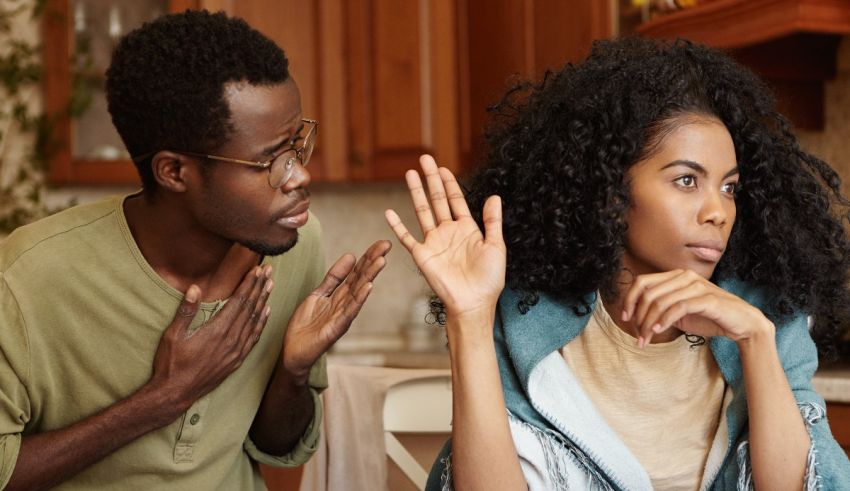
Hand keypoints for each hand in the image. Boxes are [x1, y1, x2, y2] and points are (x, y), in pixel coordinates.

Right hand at [149, 265, 272, 413]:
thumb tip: (194, 288)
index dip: (249, 283)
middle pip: (250, 308)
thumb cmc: (171, 363)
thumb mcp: (173, 335)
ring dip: (263, 301)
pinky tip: (266, 313)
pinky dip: (261, 323)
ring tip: (270, 286)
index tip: (257, 269)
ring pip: (254, 321)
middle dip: (259, 287)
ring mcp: (236, 351)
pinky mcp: (236, 361)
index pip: (238, 301)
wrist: (175, 394)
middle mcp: (231, 340)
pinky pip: (254, 338)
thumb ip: (186, 311)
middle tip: (268, 271)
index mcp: (217, 330)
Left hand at [282, 240, 391, 382]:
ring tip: (381, 261)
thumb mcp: (318, 294)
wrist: (293, 351)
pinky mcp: (336, 327)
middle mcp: (346, 303)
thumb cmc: (306, 325)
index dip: (368, 256)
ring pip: (359, 292)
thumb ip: (334, 277)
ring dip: (370, 276)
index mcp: (341, 294)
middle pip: (361, 278)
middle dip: (373, 261)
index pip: (357, 272)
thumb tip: (351, 255)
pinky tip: (368, 286)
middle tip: (386, 245)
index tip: (381, 243)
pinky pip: (350, 310)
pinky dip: (360, 298)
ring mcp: (343, 315)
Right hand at [385, 154, 505, 318]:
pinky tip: (389, 212)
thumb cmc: (488, 279)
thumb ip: (493, 221)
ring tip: (409, 173)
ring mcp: (434, 242)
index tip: (443, 167)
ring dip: (416, 193)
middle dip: (431, 179)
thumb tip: (495, 196)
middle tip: (425, 159)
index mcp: (467, 229)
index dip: (449, 183)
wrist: (473, 303)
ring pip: (422, 211)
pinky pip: (407, 238)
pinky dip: (397, 225)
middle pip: (437, 199)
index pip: (456, 200)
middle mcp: (448, 232)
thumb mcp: (496, 246)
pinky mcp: (422, 256)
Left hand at [621, 269, 774, 347]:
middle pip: (648, 294)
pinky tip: (658, 331)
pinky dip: (664, 320)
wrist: (742, 324)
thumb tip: (634, 317)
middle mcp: (685, 276)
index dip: (629, 299)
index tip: (625, 317)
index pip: (642, 282)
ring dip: (648, 323)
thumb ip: (660, 309)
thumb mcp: (679, 312)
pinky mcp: (707, 299)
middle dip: (638, 317)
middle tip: (638, 336)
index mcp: (676, 276)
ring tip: (646, 339)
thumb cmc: (709, 318)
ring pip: (660, 302)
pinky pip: (678, 307)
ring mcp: (697, 286)